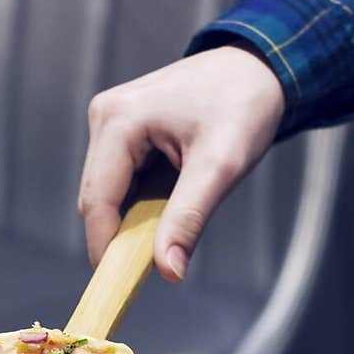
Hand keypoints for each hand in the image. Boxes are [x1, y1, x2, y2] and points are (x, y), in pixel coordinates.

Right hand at [78, 47, 285, 281]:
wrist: (257, 68)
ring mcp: (111, 122)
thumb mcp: (220, 166)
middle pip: (96, 200)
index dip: (106, 248)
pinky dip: (140, 202)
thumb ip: (188, 219)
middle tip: (159, 259)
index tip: (121, 286)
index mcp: (119, 121)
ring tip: (172, 221)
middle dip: (121, 234)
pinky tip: (170, 198)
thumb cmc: (242, 105)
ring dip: (132, 218)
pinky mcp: (122, 130)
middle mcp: (105, 117)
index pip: (97, 202)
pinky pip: (120, 181)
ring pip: (107, 194)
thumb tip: (168, 271)